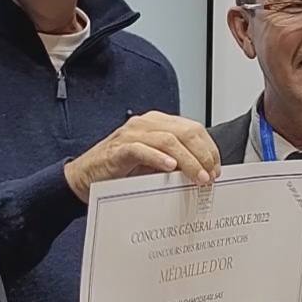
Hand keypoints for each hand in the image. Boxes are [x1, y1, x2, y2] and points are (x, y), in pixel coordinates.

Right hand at [63, 112, 219, 201]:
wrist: (84, 178)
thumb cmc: (119, 172)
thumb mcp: (154, 166)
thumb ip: (176, 163)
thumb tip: (204, 174)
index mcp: (157, 124)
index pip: (193, 128)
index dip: (209, 148)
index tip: (217, 169)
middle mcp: (146, 124)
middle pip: (185, 131)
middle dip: (203, 155)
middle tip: (211, 176)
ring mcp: (131, 134)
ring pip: (169, 140)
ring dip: (188, 160)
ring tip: (198, 177)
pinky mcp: (119, 149)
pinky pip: (142, 149)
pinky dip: (159, 158)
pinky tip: (171, 168)